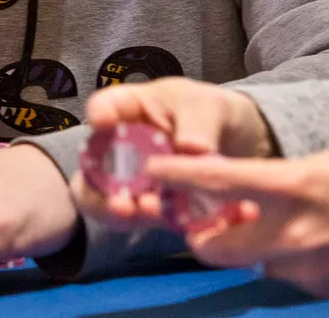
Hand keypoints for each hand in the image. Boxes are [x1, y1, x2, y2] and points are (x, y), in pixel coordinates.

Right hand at [74, 78, 273, 228]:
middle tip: (121, 201)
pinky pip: (138, 217)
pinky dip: (149, 223)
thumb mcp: (209, 107)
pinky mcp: (148, 204)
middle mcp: (120, 145)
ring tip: (149, 212)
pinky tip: (170, 222)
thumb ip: (199, 123)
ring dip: (124, 209)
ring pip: (110, 196)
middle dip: (102, 184)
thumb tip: (193, 147)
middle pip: (95, 162)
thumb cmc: (210, 114)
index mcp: (130, 109)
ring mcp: (131, 177)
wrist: (233, 146)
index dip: (99, 114)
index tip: (102, 122)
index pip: (105, 106)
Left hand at [144, 147, 328, 296]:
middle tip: (200, 222)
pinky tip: (325, 242)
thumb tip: (244, 199)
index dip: (179, 176)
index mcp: (297, 186)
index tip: (152, 171)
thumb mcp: (326, 163)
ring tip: (294, 223)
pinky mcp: (328, 289)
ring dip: (259, 246)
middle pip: (218, 247)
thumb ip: (280, 184)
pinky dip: (295, 259)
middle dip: (203, 237)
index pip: (220, 180)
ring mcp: (313, 267)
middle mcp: (297, 232)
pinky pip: (293, 275)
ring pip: (259, 261)